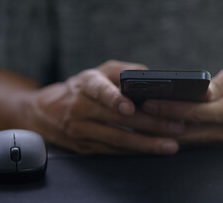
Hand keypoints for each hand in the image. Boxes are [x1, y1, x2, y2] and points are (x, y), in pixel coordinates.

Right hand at [20, 60, 183, 154]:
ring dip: (147, 144)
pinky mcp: (84, 147)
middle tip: (176, 127)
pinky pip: (113, 151)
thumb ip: (124, 70)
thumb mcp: (99, 72)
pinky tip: (153, 150)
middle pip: (117, 120)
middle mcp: (81, 108)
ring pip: (117, 140)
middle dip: (150, 125)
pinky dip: (135, 151)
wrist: (46, 112)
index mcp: (86, 85)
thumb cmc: (82, 88)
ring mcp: (80, 130)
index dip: (114, 99)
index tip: (130, 108)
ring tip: (170, 145)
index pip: (99, 91)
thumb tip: (152, 76)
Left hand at [142, 65, 222, 144]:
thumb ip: (220, 85)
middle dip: (160, 123)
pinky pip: (195, 139)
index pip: (196, 112)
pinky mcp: (220, 139)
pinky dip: (176, 134)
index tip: (149, 102)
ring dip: (164, 131)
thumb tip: (202, 91)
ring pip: (188, 139)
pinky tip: (160, 125)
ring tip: (142, 120)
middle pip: (187, 130)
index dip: (171, 108)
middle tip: (136, 113)